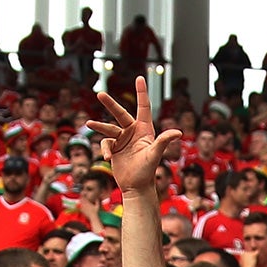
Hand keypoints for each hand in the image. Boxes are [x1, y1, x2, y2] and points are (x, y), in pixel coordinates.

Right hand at [91, 77, 180, 195]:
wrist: (136, 187)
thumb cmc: (148, 171)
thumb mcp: (154, 155)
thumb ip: (163, 141)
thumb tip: (178, 133)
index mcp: (144, 130)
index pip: (143, 107)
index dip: (141, 93)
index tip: (139, 78)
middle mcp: (133, 132)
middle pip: (120, 114)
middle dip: (110, 104)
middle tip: (100, 94)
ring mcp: (123, 140)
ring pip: (109, 128)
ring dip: (100, 126)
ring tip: (89, 123)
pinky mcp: (115, 148)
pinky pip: (106, 143)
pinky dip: (105, 149)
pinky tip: (108, 158)